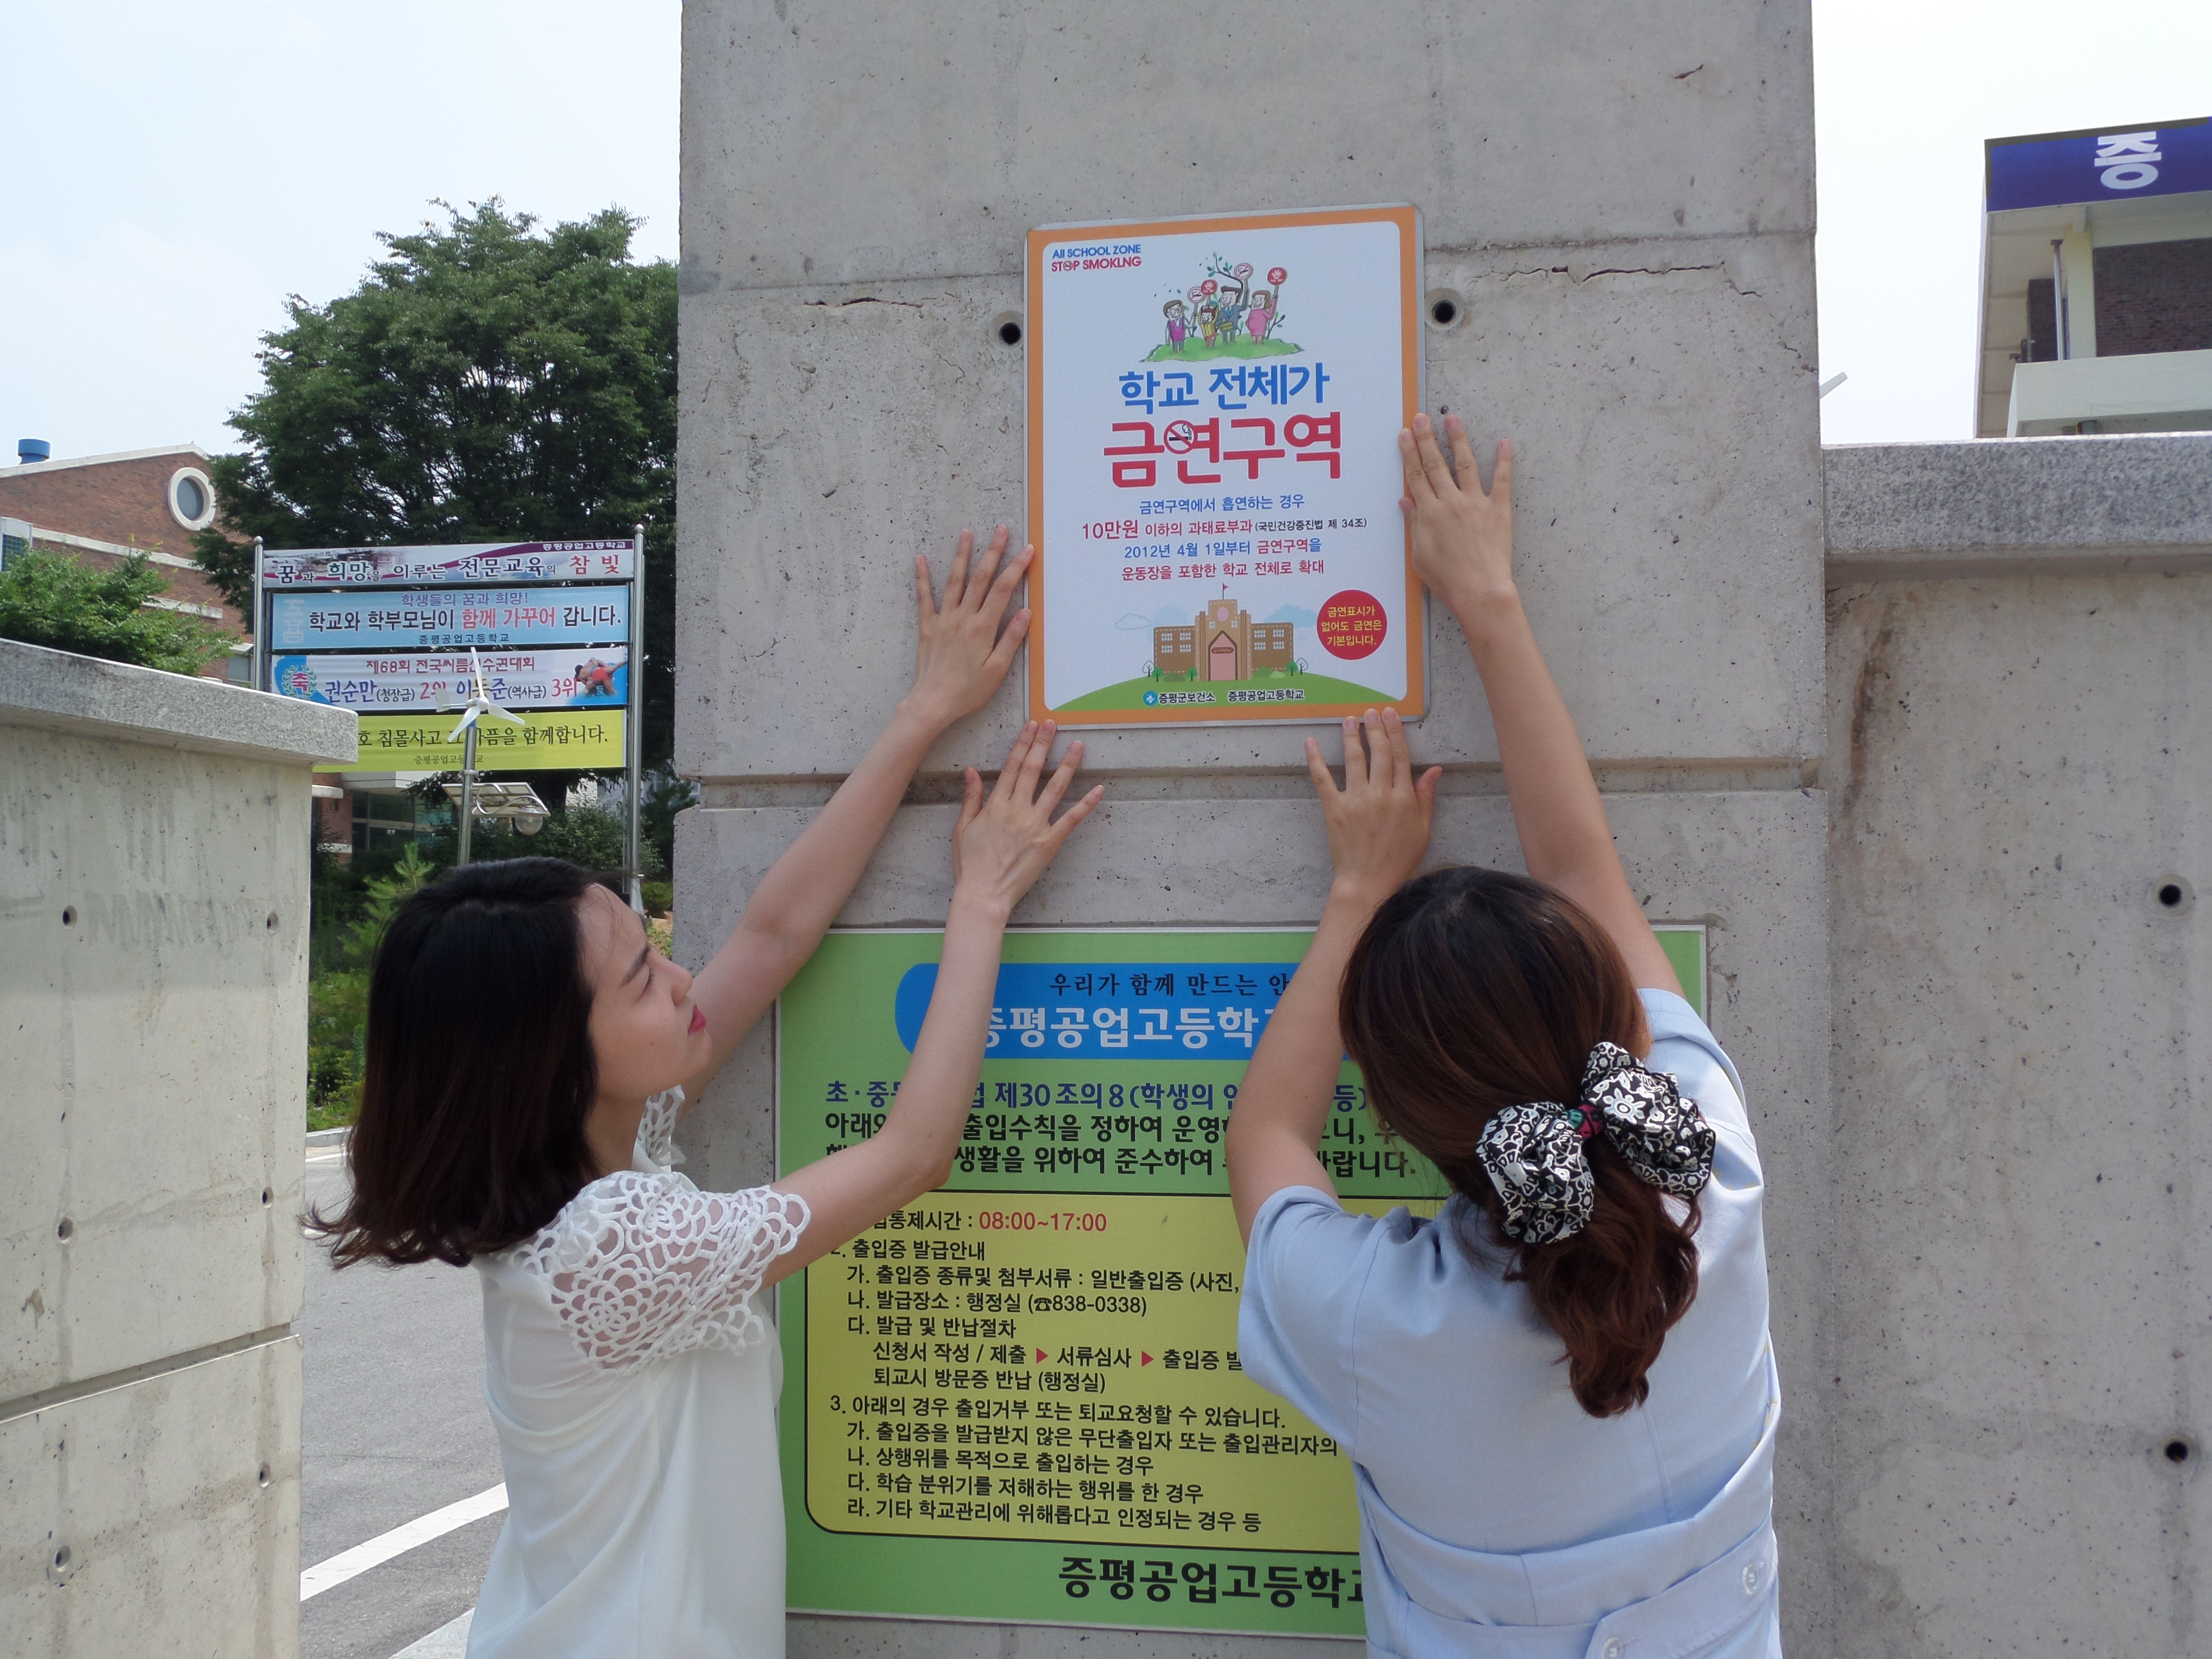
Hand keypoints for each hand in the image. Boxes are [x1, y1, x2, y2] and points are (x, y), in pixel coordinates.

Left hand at [903, 527, 1031, 729]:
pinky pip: (924, 597)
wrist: (932, 703)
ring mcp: (943, 619)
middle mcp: (963, 617)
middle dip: (992, 551)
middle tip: (1001, 529)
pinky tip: (919, 559)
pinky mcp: (927, 626)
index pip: (1003, 589)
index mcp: (983, 627)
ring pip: (954, 580)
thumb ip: (1011, 639)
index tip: (1028, 550)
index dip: (1016, 567)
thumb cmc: (968, 691)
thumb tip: (1026, 611)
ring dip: (961, 555)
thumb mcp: (997, 670)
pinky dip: (922, 577)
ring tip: (967, 533)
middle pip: (981, 577)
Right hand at [951, 721, 1103, 914]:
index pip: (1011, 766)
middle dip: (1043, 744)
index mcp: (995, 805)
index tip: (1031, 726)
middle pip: (1032, 769)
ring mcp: (1035, 825)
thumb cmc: (970, 864)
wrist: (983, 893)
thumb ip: (971, 797)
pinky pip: (1071, 819)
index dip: (1022, 743)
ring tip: (1078, 746)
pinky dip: (1086, 804)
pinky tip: (1099, 789)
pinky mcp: (1050, 843)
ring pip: (1055, 788)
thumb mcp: (963, 828)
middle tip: (1053, 724)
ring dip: (1067, 764)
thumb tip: (971, 770)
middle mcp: (1017, 810)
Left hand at [1304, 708, 1439, 905]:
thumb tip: (1435, 770)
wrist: (1370, 883)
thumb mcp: (1422, 829)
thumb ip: (1425, 797)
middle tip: (1371, 711)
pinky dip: (1315, 759)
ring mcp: (1356, 800)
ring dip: (1351, 736)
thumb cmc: (1399, 860)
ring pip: (1353, 759)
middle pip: (1378, 752)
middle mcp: (1380, 794)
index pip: (1400, 756)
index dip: (1395, 732)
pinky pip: (1323, 779)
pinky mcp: (1334, 809)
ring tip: (1350, 719)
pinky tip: (1311, 742)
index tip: (1390, 715)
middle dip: (1374, 728)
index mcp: (1403, 798)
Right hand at [1400, 413, 1513, 616]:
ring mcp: (1474, 504)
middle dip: (1425, 439)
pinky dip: (1504, 461)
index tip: (1404, 435)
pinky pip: (1501, 481)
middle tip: (1420, 418)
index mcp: (1428, 514)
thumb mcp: (1420, 554)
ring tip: (1453, 420)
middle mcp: (1450, 503)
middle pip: (1434, 464)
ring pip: (1464, 464)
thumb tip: (1405, 500)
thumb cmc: (1448, 579)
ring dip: (1457, 440)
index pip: (1415, 476)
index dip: (1409, 454)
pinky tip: (1504, 443)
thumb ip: (1413, 524)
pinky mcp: (1497, 510)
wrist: (1478, 590)